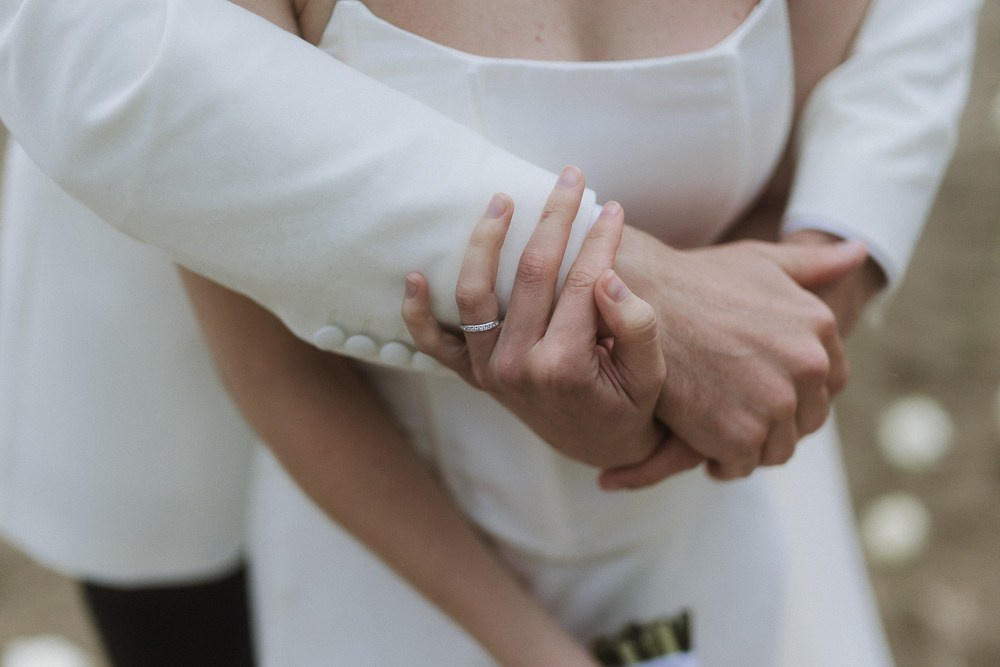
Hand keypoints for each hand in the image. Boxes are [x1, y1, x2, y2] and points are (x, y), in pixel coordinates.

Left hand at [402, 167, 673, 469]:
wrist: (598, 448)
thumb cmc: (628, 406)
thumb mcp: (651, 376)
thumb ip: (636, 328)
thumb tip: (608, 278)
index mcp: (566, 365)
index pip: (583, 282)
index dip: (600, 240)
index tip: (612, 207)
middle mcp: (520, 367)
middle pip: (532, 274)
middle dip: (554, 219)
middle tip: (570, 177)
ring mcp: (490, 372)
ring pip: (475, 295)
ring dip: (485, 242)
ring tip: (501, 200)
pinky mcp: (474, 377)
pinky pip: (435, 345)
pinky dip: (417, 314)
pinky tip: (414, 277)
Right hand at [603, 228, 868, 484]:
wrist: (639, 300)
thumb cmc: (696, 279)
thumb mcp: (761, 262)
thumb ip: (812, 264)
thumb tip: (859, 252)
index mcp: (820, 326)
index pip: (829, 383)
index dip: (797, 391)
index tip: (761, 389)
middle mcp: (808, 365)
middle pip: (806, 420)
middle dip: (775, 421)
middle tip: (733, 410)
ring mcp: (776, 403)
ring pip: (776, 448)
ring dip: (750, 445)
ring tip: (716, 428)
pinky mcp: (739, 435)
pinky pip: (741, 465)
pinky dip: (720, 461)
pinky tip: (699, 442)